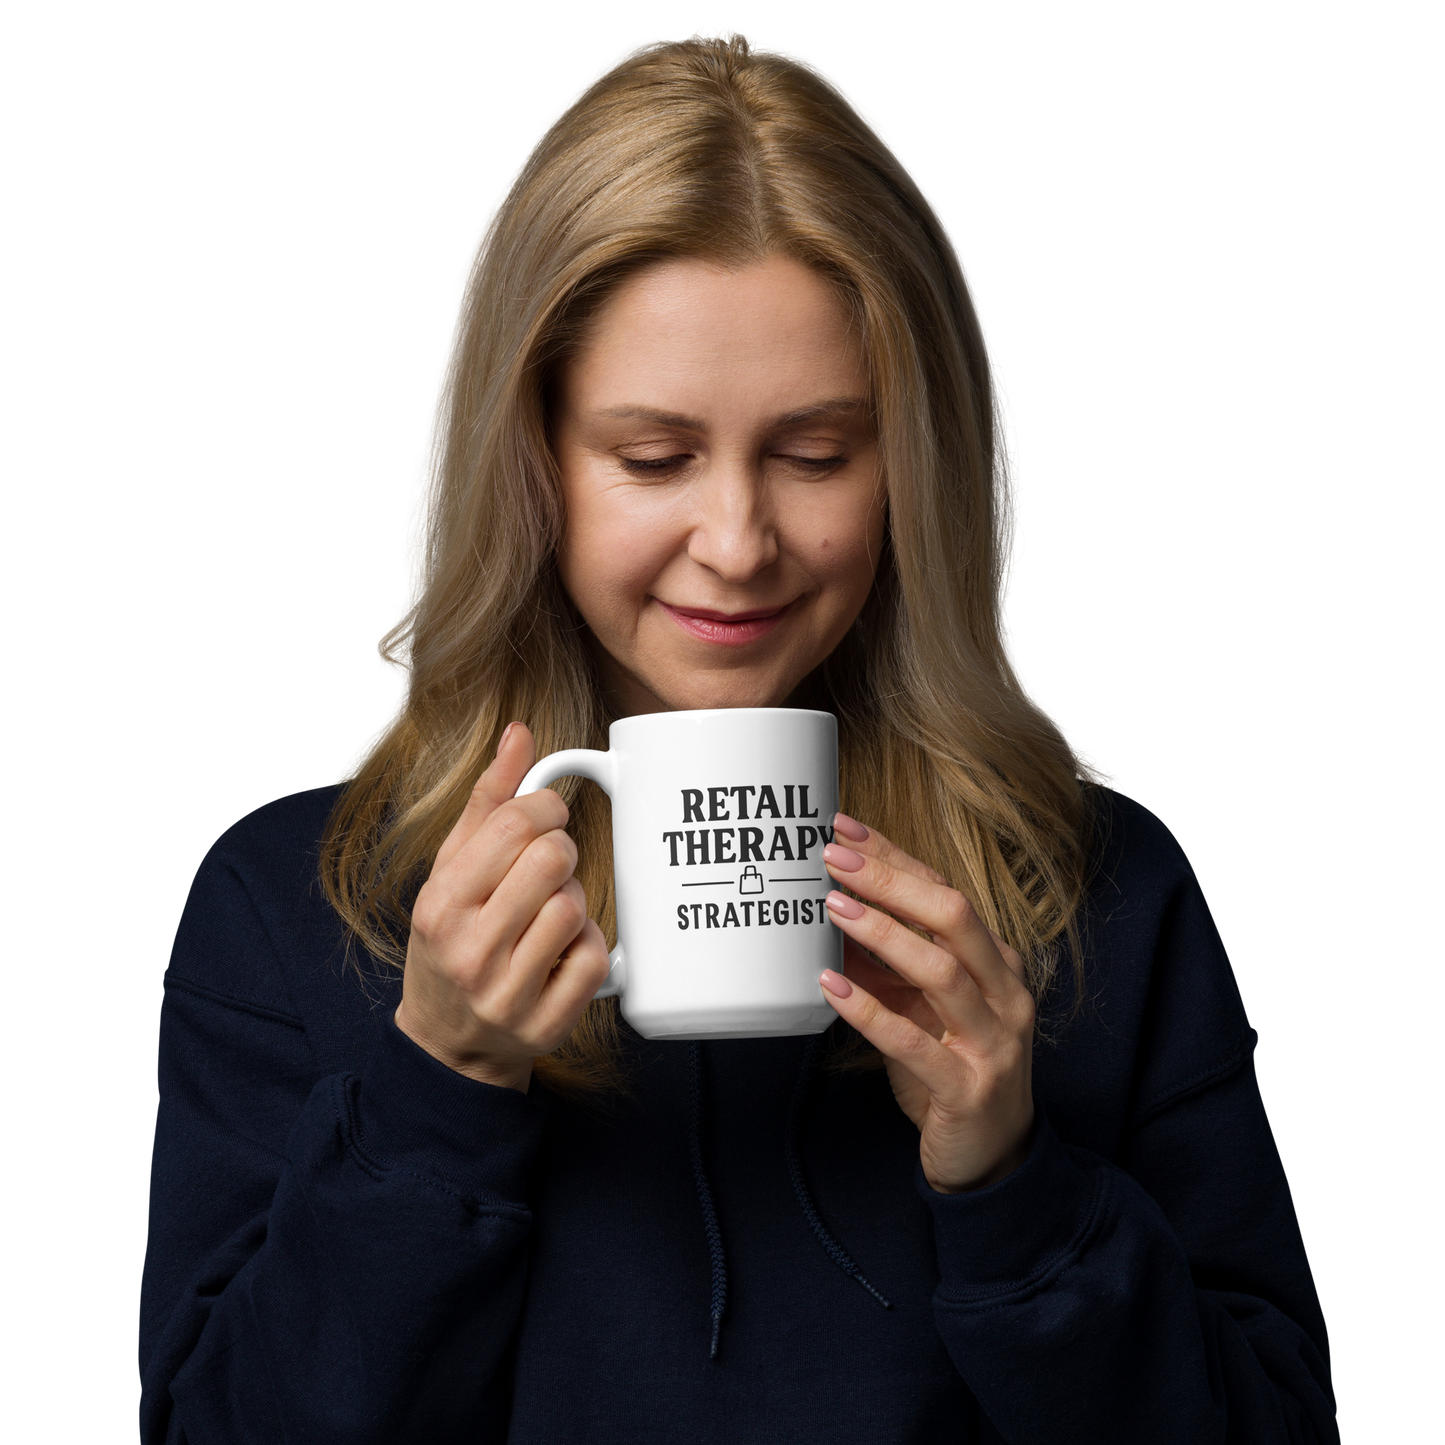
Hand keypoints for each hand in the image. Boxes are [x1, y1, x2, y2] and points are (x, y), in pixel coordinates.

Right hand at [394, 723, 610, 1091]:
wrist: (448, 1043)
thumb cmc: (454, 938)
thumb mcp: (452, 870)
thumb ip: (488, 801)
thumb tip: (520, 733)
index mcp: (441, 903)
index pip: (513, 825)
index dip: (545, 808)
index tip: (545, 818)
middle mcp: (469, 950)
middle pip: (550, 860)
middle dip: (560, 851)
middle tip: (549, 866)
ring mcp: (507, 993)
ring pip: (574, 908)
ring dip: (574, 901)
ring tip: (551, 912)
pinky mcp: (546, 1024)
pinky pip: (595, 958)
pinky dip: (589, 946)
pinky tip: (563, 951)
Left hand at [818, 816, 1034, 1192]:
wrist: (992, 1157)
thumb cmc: (952, 1068)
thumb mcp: (918, 1006)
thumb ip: (883, 963)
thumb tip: (828, 911)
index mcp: (997, 963)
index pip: (945, 893)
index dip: (894, 858)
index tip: (844, 830)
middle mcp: (1005, 993)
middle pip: (953, 917)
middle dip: (891, 881)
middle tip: (833, 858)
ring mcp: (993, 1041)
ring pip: (941, 971)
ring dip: (883, 933)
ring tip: (833, 907)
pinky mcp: (968, 1089)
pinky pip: (914, 1044)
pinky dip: (869, 1012)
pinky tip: (830, 987)